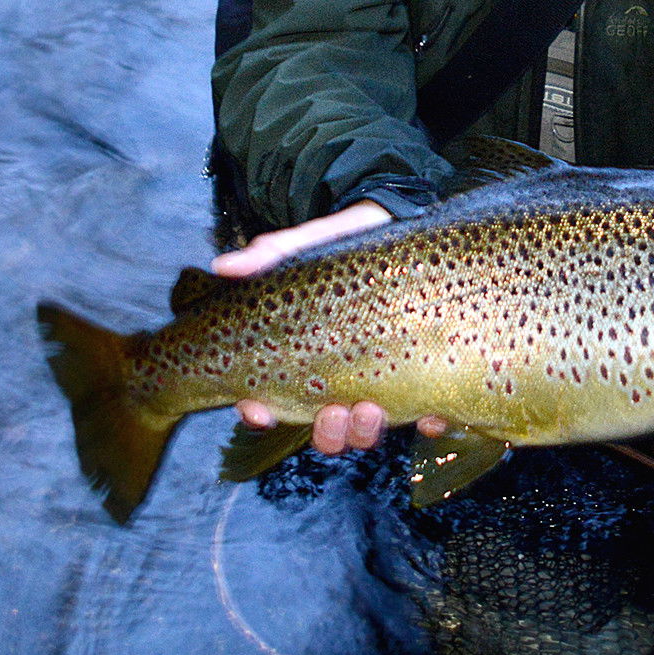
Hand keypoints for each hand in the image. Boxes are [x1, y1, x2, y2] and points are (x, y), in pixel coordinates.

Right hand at [213, 202, 444, 450]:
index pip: (272, 400)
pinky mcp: (423, 374)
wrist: (401, 221)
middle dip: (327, 433)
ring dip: (365, 432)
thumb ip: (271, 255)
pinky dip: (428, 423)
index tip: (259, 410)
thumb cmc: (348, 242)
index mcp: (306, 356)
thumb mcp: (309, 245)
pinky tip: (430, 417)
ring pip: (367, 430)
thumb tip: (223, 265)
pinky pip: (427, 415)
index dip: (259, 414)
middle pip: (326, 430)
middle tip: (332, 412)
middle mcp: (341, 377)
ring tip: (371, 410)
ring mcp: (382, 380)